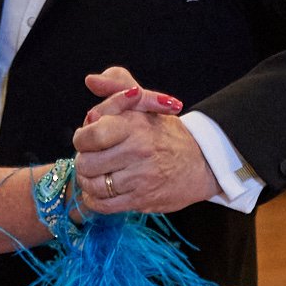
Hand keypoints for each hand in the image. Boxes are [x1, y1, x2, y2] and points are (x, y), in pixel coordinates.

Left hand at [74, 71, 214, 216]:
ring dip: (88, 182)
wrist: (203, 163)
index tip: (88, 140)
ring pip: (93, 185)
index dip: (82, 139)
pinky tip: (101, 191)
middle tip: (92, 159)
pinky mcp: (142, 199)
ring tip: (97, 175)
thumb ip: (118, 86)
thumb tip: (91, 80)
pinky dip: (96, 199)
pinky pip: (104, 204)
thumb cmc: (168, 133)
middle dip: (84, 161)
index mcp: (135, 124)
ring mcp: (140, 177)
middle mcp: (138, 150)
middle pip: (86, 162)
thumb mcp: (147, 103)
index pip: (91, 135)